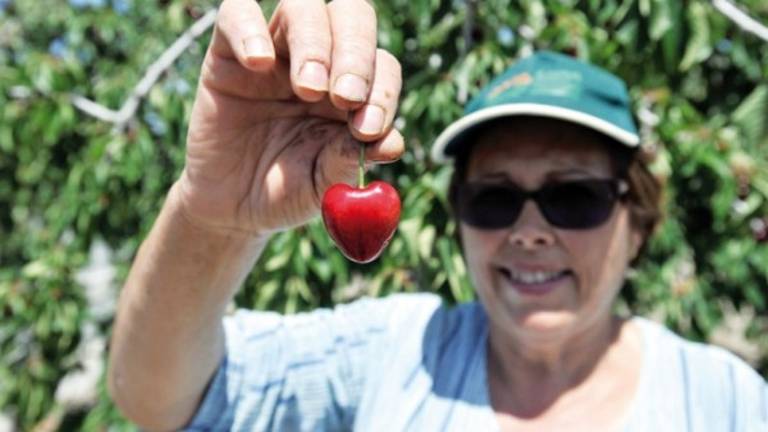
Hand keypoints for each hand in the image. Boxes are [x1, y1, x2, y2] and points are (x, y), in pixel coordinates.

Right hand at [177, 0, 402, 235]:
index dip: (383, 92)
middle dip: (355, 54)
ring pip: (303, 8)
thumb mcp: (323, 183)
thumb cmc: (287, 191)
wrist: (233, 207)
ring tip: (308, 89)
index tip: (368, 129)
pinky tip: (259, 64)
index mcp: (354, 89)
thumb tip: (392, 144)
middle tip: (345, 97)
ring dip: (314, 43)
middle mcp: (322, 60)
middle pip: (352, 18)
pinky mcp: (229, 52)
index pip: (382, 66)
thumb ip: (351, 160)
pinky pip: (237, 12)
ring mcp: (276, 51)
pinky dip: (250, 30)